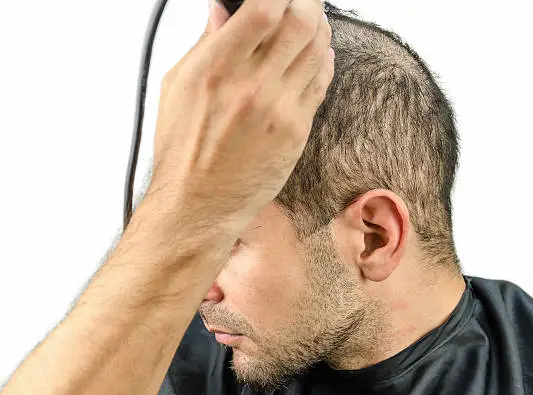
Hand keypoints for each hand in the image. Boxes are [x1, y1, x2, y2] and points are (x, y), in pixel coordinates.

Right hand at [147, 0, 333, 231]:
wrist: (201, 204)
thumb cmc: (183, 150)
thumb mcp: (177, 87)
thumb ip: (206, 44)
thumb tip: (223, 9)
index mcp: (217, 70)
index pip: (263, 8)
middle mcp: (253, 86)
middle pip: (302, 22)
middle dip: (307, 2)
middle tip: (301, 1)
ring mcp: (281, 109)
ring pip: (319, 49)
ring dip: (318, 27)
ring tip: (309, 21)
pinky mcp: (298, 130)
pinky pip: (322, 82)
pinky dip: (323, 59)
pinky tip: (317, 53)